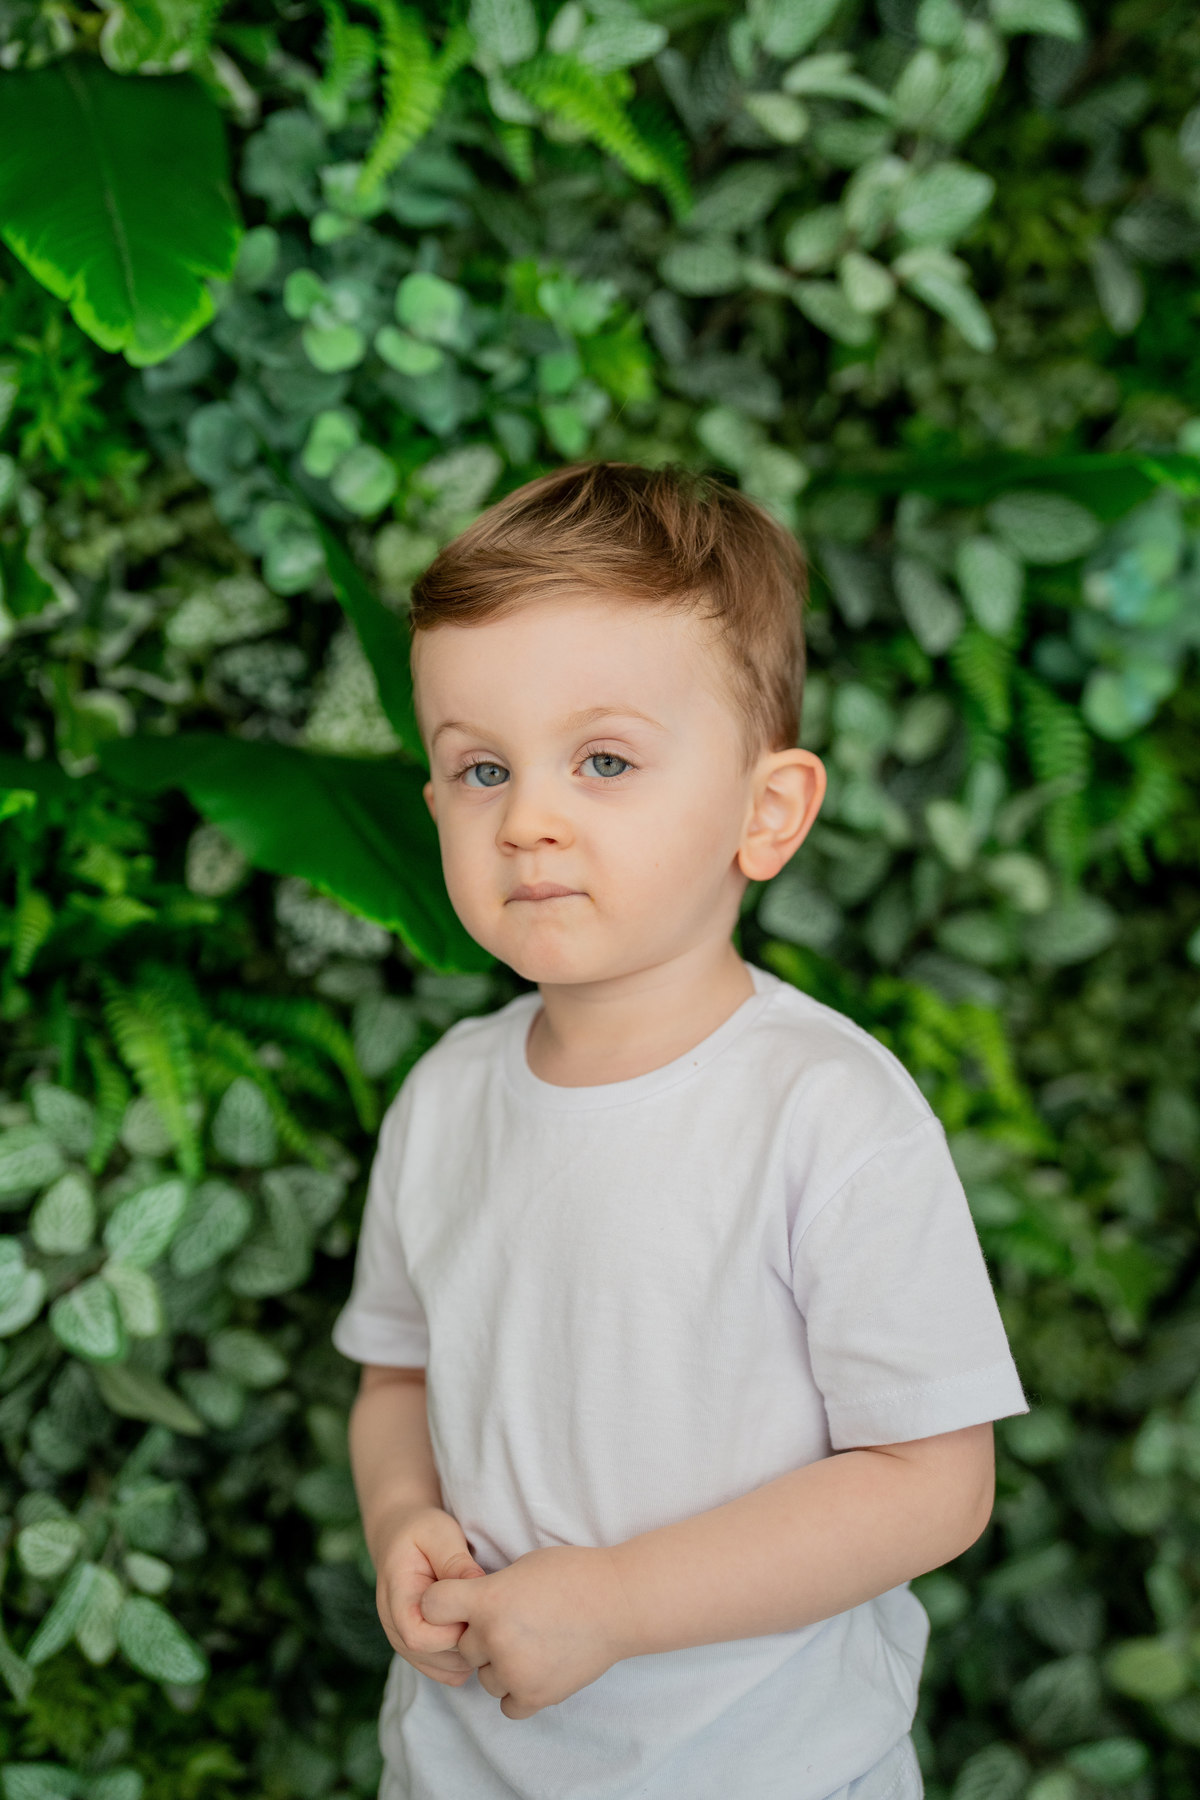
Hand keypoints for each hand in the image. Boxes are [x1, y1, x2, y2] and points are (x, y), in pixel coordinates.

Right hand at [372, 1502, 488, 1685]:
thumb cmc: (423, 1532)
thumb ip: (455, 1562)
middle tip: (487, 1613)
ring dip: (470, 1653)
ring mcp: (406, 1643)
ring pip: (443, 1670)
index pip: (418, 1638)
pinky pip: (448, 1672)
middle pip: (433, 1658)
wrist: (403, 1536)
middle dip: (467, 1641)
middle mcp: (394, 1628)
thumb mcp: (439, 1534)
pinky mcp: (421, 1649)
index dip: (451, 1630)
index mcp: (395, 1599)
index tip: (474, 1607)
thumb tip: (479, 1589)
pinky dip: (468, 1660)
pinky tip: (478, 1632)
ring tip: (484, 1620)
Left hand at [420, 1543, 634, 1719]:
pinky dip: (517, 1690)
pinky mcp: (536, 1696)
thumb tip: (466, 1608)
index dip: (441, 1604)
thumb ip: (490, 1590)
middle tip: (515, 1622)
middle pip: (463, 1646)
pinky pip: (507, 1704)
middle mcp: (495, 1637)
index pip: (431, 1606)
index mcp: (488, 1598)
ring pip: (485, 1678)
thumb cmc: (574, 1574)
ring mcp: (515, 1671)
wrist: (620, 1603)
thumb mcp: (522, 1566)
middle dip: (481, 1636)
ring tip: (532, 1643)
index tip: (457, 1603)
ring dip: (499, 1665)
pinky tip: (536, 1668)